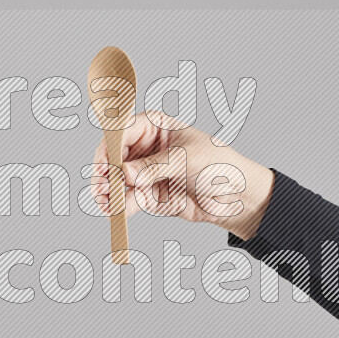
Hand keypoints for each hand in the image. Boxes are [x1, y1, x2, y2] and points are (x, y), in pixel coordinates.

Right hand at [92, 111, 274, 239]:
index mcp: (155, 126)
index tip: (105, 162)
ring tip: (104, 201)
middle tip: (101, 185)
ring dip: (106, 191)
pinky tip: (113, 210)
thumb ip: (154, 166)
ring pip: (116, 180)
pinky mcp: (148, 195)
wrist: (236, 197)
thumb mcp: (186, 159)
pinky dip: (119, 206)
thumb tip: (126, 173)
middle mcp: (145, 148)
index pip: (123, 130)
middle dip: (104, 170)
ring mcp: (145, 173)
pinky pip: (127, 199)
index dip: (110, 145)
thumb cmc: (219, 165)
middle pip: (114, 156)